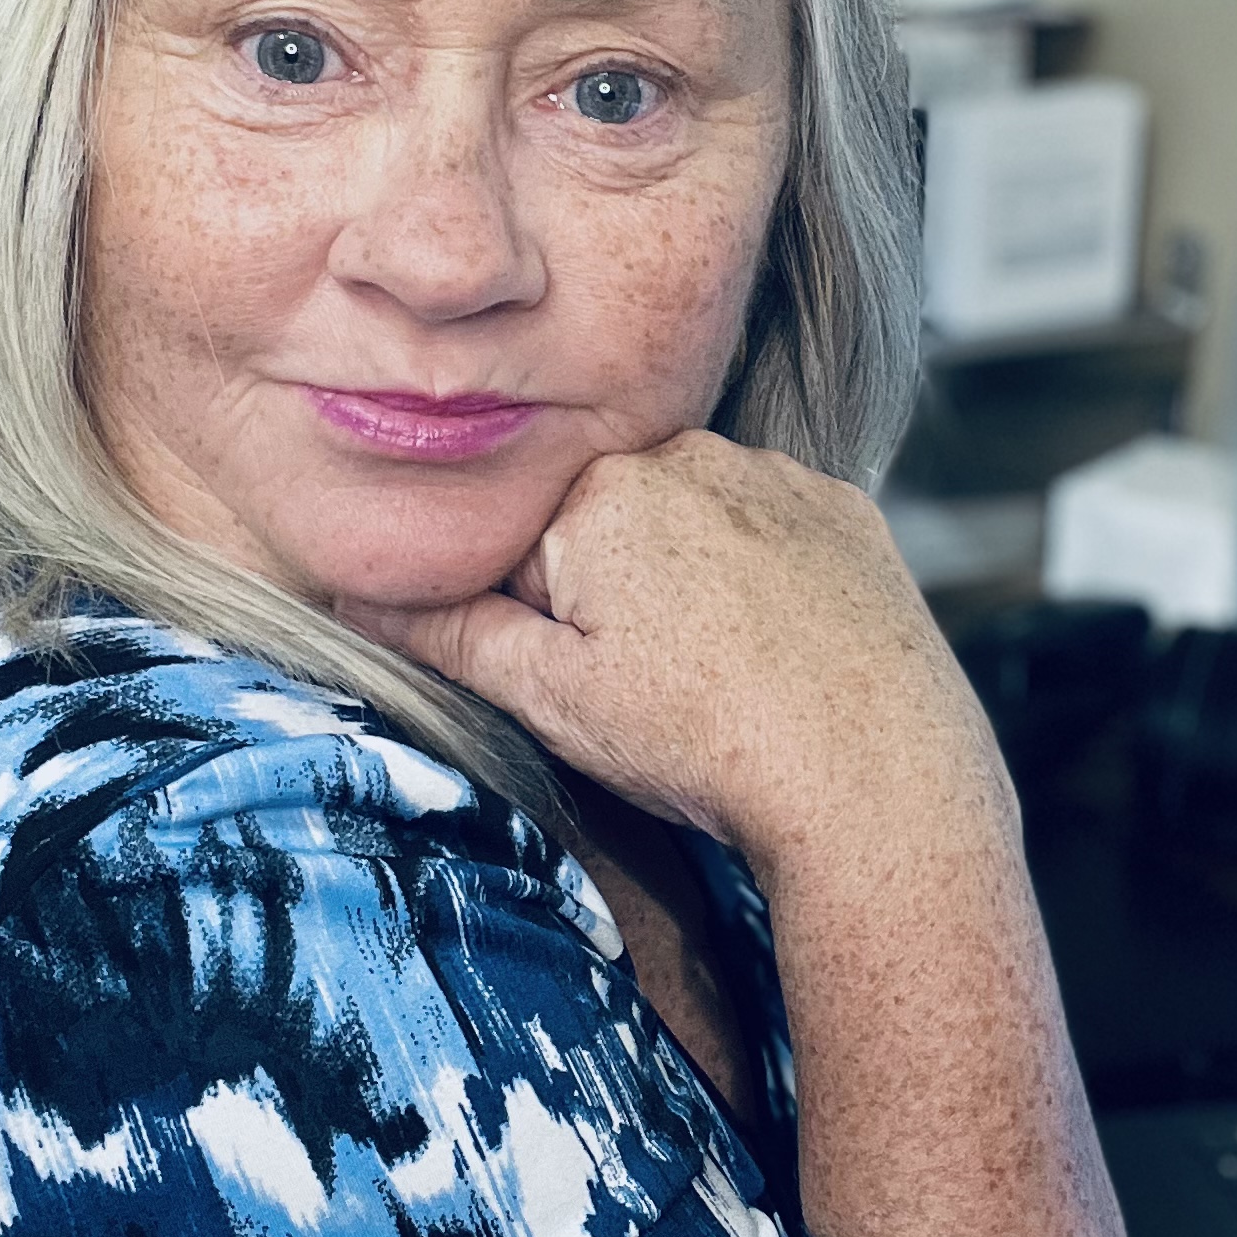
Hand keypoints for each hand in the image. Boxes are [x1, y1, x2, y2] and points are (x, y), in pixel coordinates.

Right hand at [351, 429, 1132, 1236]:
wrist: (879, 783)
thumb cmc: (709, 745)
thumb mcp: (552, 702)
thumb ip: (451, 633)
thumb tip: (357, 594)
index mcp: (598, 491)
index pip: (520, 544)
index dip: (537, 627)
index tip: (584, 684)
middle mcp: (689, 453)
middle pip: (606, 525)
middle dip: (611, 598)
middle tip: (655, 692)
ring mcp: (777, 477)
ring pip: (691, 525)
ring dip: (688, 584)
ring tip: (721, 678)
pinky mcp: (845, 511)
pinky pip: (771, 530)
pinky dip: (763, 579)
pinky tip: (776, 651)